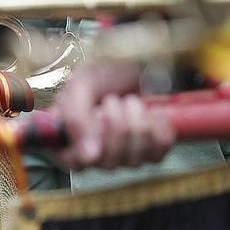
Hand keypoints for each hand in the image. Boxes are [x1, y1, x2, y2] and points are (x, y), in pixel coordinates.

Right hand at [52, 61, 175, 170]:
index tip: (98, 114)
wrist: (135, 67)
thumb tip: (89, 156)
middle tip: (115, 100)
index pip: (76, 162)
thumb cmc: (103, 78)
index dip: (90, 140)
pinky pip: (157, 153)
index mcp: (71, 144)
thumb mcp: (81, 86)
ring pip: (134, 160)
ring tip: (132, 101)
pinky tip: (151, 112)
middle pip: (109, 162)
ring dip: (137, 123)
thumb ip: (76, 118)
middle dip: (117, 125)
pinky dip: (157, 128)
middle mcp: (97, 158)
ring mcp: (125, 159)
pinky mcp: (151, 154)